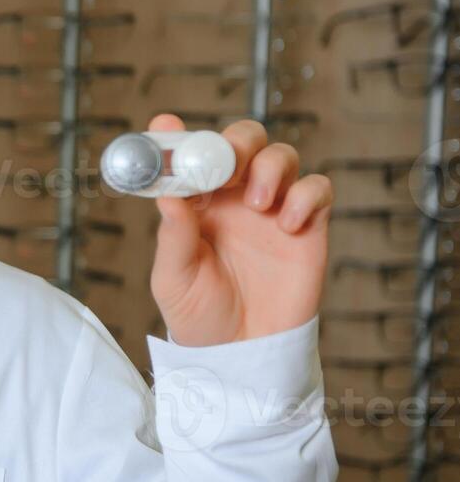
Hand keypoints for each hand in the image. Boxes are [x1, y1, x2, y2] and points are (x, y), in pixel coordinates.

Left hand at [149, 114, 332, 346]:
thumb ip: (173, 236)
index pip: (189, 157)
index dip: (178, 138)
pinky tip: (287, 225)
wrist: (242, 354)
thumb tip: (167, 194)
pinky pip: (317, 189)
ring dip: (270, 166)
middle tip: (229, 165)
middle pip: (243, 142)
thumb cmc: (199, 315)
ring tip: (257, 203)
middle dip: (237, 141)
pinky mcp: (307, 227)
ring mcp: (272, 210)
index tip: (165, 127)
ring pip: (281, 156)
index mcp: (196, 204)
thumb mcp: (174, 278)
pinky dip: (305, 195)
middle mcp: (233, 199)